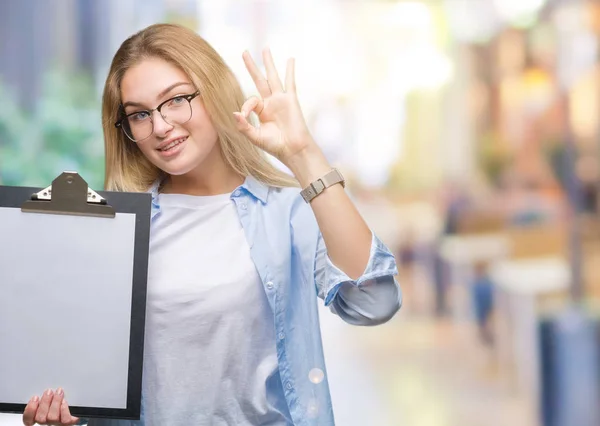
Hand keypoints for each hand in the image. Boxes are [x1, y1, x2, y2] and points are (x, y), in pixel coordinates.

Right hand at [23, 389, 79, 425]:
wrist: (72, 411)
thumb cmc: (59, 401)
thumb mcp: (49, 396)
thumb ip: (44, 395)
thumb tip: (43, 388)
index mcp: (38, 416)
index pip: (28, 419)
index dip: (30, 409)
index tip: (35, 397)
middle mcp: (46, 421)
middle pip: (40, 418)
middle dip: (45, 402)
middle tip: (49, 391)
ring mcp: (56, 423)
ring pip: (52, 418)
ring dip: (55, 402)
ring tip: (59, 392)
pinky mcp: (68, 422)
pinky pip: (65, 420)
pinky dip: (64, 410)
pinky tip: (64, 402)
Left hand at [234, 48, 317, 166]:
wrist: (293, 150)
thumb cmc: (275, 146)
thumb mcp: (255, 137)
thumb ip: (244, 126)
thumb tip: (234, 113)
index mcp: (261, 112)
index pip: (250, 101)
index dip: (245, 107)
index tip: (244, 116)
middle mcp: (270, 103)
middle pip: (259, 80)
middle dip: (252, 66)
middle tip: (244, 52)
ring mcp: (280, 100)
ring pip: (272, 77)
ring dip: (268, 63)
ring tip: (265, 48)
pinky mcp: (290, 100)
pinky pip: (289, 82)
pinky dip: (290, 70)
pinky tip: (290, 59)